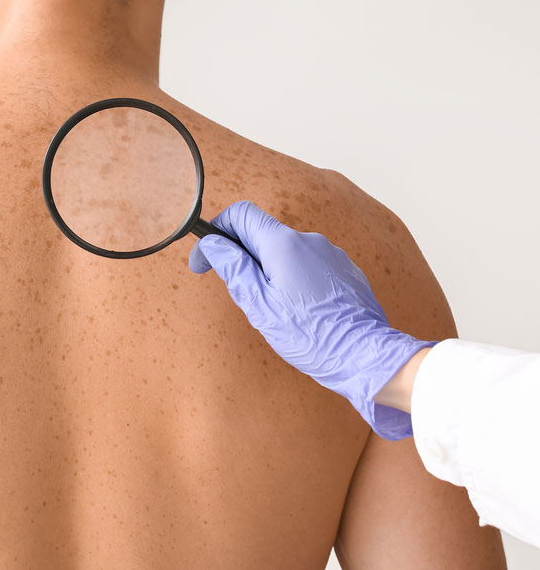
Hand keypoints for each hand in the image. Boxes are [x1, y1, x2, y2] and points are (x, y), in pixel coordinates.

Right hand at [188, 201, 435, 439]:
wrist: (365, 356)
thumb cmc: (310, 335)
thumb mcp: (259, 305)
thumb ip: (233, 268)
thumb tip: (213, 245)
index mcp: (283, 244)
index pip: (240, 214)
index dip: (216, 231)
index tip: (206, 260)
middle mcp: (308, 240)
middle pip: (263, 235)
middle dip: (243, 259)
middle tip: (241, 295)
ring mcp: (330, 254)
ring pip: (286, 253)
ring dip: (270, 272)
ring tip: (276, 311)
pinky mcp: (344, 270)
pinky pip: (309, 265)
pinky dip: (295, 280)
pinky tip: (301, 312)